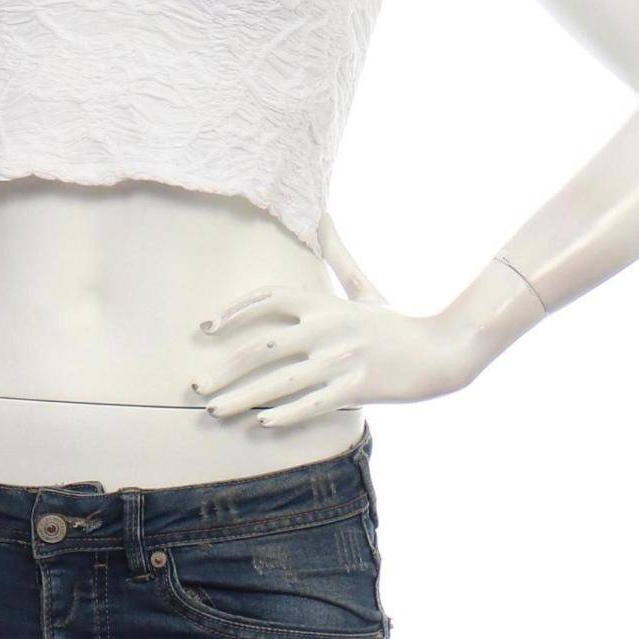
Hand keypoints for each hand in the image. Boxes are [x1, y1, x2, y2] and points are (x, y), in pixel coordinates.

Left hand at [191, 282, 481, 428]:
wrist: (442, 351)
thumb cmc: (397, 323)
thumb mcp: (364, 288)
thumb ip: (339, 254)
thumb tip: (322, 214)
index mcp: (323, 303)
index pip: (266, 299)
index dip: (233, 311)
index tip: (207, 329)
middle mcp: (326, 329)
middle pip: (261, 347)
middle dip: (224, 368)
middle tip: (197, 386)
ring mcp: (341, 360)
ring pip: (280, 382)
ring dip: (242, 397)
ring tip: (215, 410)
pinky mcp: (358, 387)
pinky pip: (313, 403)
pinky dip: (286, 413)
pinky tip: (262, 423)